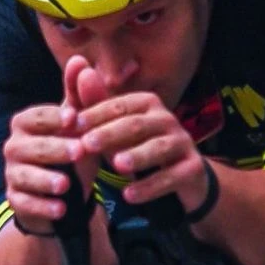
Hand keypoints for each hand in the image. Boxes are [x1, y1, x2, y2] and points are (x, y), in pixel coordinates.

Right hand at [4, 56, 108, 233]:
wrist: (67, 194)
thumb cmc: (72, 151)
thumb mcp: (80, 126)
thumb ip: (80, 96)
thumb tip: (80, 60)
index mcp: (27, 123)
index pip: (37, 116)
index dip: (55, 118)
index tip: (76, 118)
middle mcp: (14, 146)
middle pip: (31, 146)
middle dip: (55, 149)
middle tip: (79, 151)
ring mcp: (12, 173)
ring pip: (24, 175)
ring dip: (45, 180)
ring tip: (66, 185)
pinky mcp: (16, 199)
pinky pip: (24, 202)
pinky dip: (42, 206)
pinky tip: (60, 209)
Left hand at [77, 91, 209, 212]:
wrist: (180, 178)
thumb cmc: (138, 147)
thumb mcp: (115, 130)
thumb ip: (96, 105)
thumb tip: (80, 69)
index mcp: (147, 104)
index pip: (120, 105)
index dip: (95, 113)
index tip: (72, 125)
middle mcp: (167, 119)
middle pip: (137, 124)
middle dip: (111, 133)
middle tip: (87, 144)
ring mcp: (183, 143)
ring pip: (159, 147)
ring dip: (137, 156)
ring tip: (117, 165)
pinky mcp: (193, 168)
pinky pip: (171, 176)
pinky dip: (150, 186)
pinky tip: (129, 196)